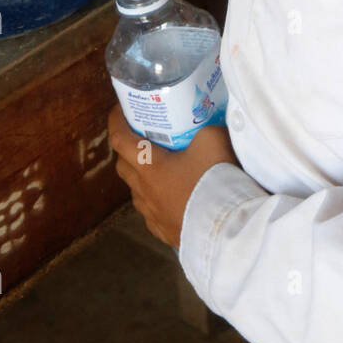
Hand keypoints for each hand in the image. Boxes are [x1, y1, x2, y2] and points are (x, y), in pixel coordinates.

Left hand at [108, 105, 238, 247]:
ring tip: (162, 169)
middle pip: (123, 166)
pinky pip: (152, 213)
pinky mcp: (164, 233)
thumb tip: (204, 128)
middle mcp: (143, 191)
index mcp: (148, 166)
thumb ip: (203, 129)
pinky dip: (157, 200)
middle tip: (144, 138)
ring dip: (142, 177)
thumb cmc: (215, 179)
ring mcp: (152, 215)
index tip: (121, 109)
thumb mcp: (212, 138)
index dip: (116, 121)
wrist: (227, 229)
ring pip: (137, 191)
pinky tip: (173, 198)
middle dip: (127, 149)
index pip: (119, 139)